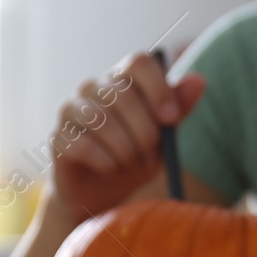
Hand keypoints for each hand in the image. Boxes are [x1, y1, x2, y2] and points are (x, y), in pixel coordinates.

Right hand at [50, 52, 204, 225]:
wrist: (104, 194)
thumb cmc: (137, 157)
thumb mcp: (165, 136)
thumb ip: (179, 108)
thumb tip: (198, 80)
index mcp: (124, 80)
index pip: (139, 62)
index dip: (158, 88)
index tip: (171, 119)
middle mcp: (95, 87)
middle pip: (122, 94)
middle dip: (143, 130)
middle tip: (150, 153)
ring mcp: (72, 110)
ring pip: (101, 120)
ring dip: (125, 149)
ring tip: (131, 164)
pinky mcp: (58, 137)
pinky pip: (83, 144)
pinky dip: (105, 161)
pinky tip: (111, 168)